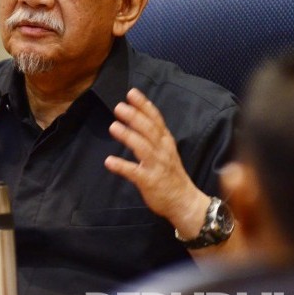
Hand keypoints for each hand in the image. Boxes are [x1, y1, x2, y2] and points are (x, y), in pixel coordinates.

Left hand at [104, 88, 208, 236]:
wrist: (184, 202)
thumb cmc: (171, 174)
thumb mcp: (166, 150)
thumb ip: (154, 135)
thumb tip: (137, 117)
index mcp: (166, 142)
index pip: (156, 119)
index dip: (144, 105)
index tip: (132, 93)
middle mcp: (162, 151)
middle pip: (149, 130)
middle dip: (134, 116)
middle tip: (119, 106)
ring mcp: (157, 166)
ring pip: (143, 147)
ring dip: (128, 136)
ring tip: (113, 126)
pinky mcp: (150, 181)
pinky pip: (135, 172)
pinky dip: (122, 166)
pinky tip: (109, 161)